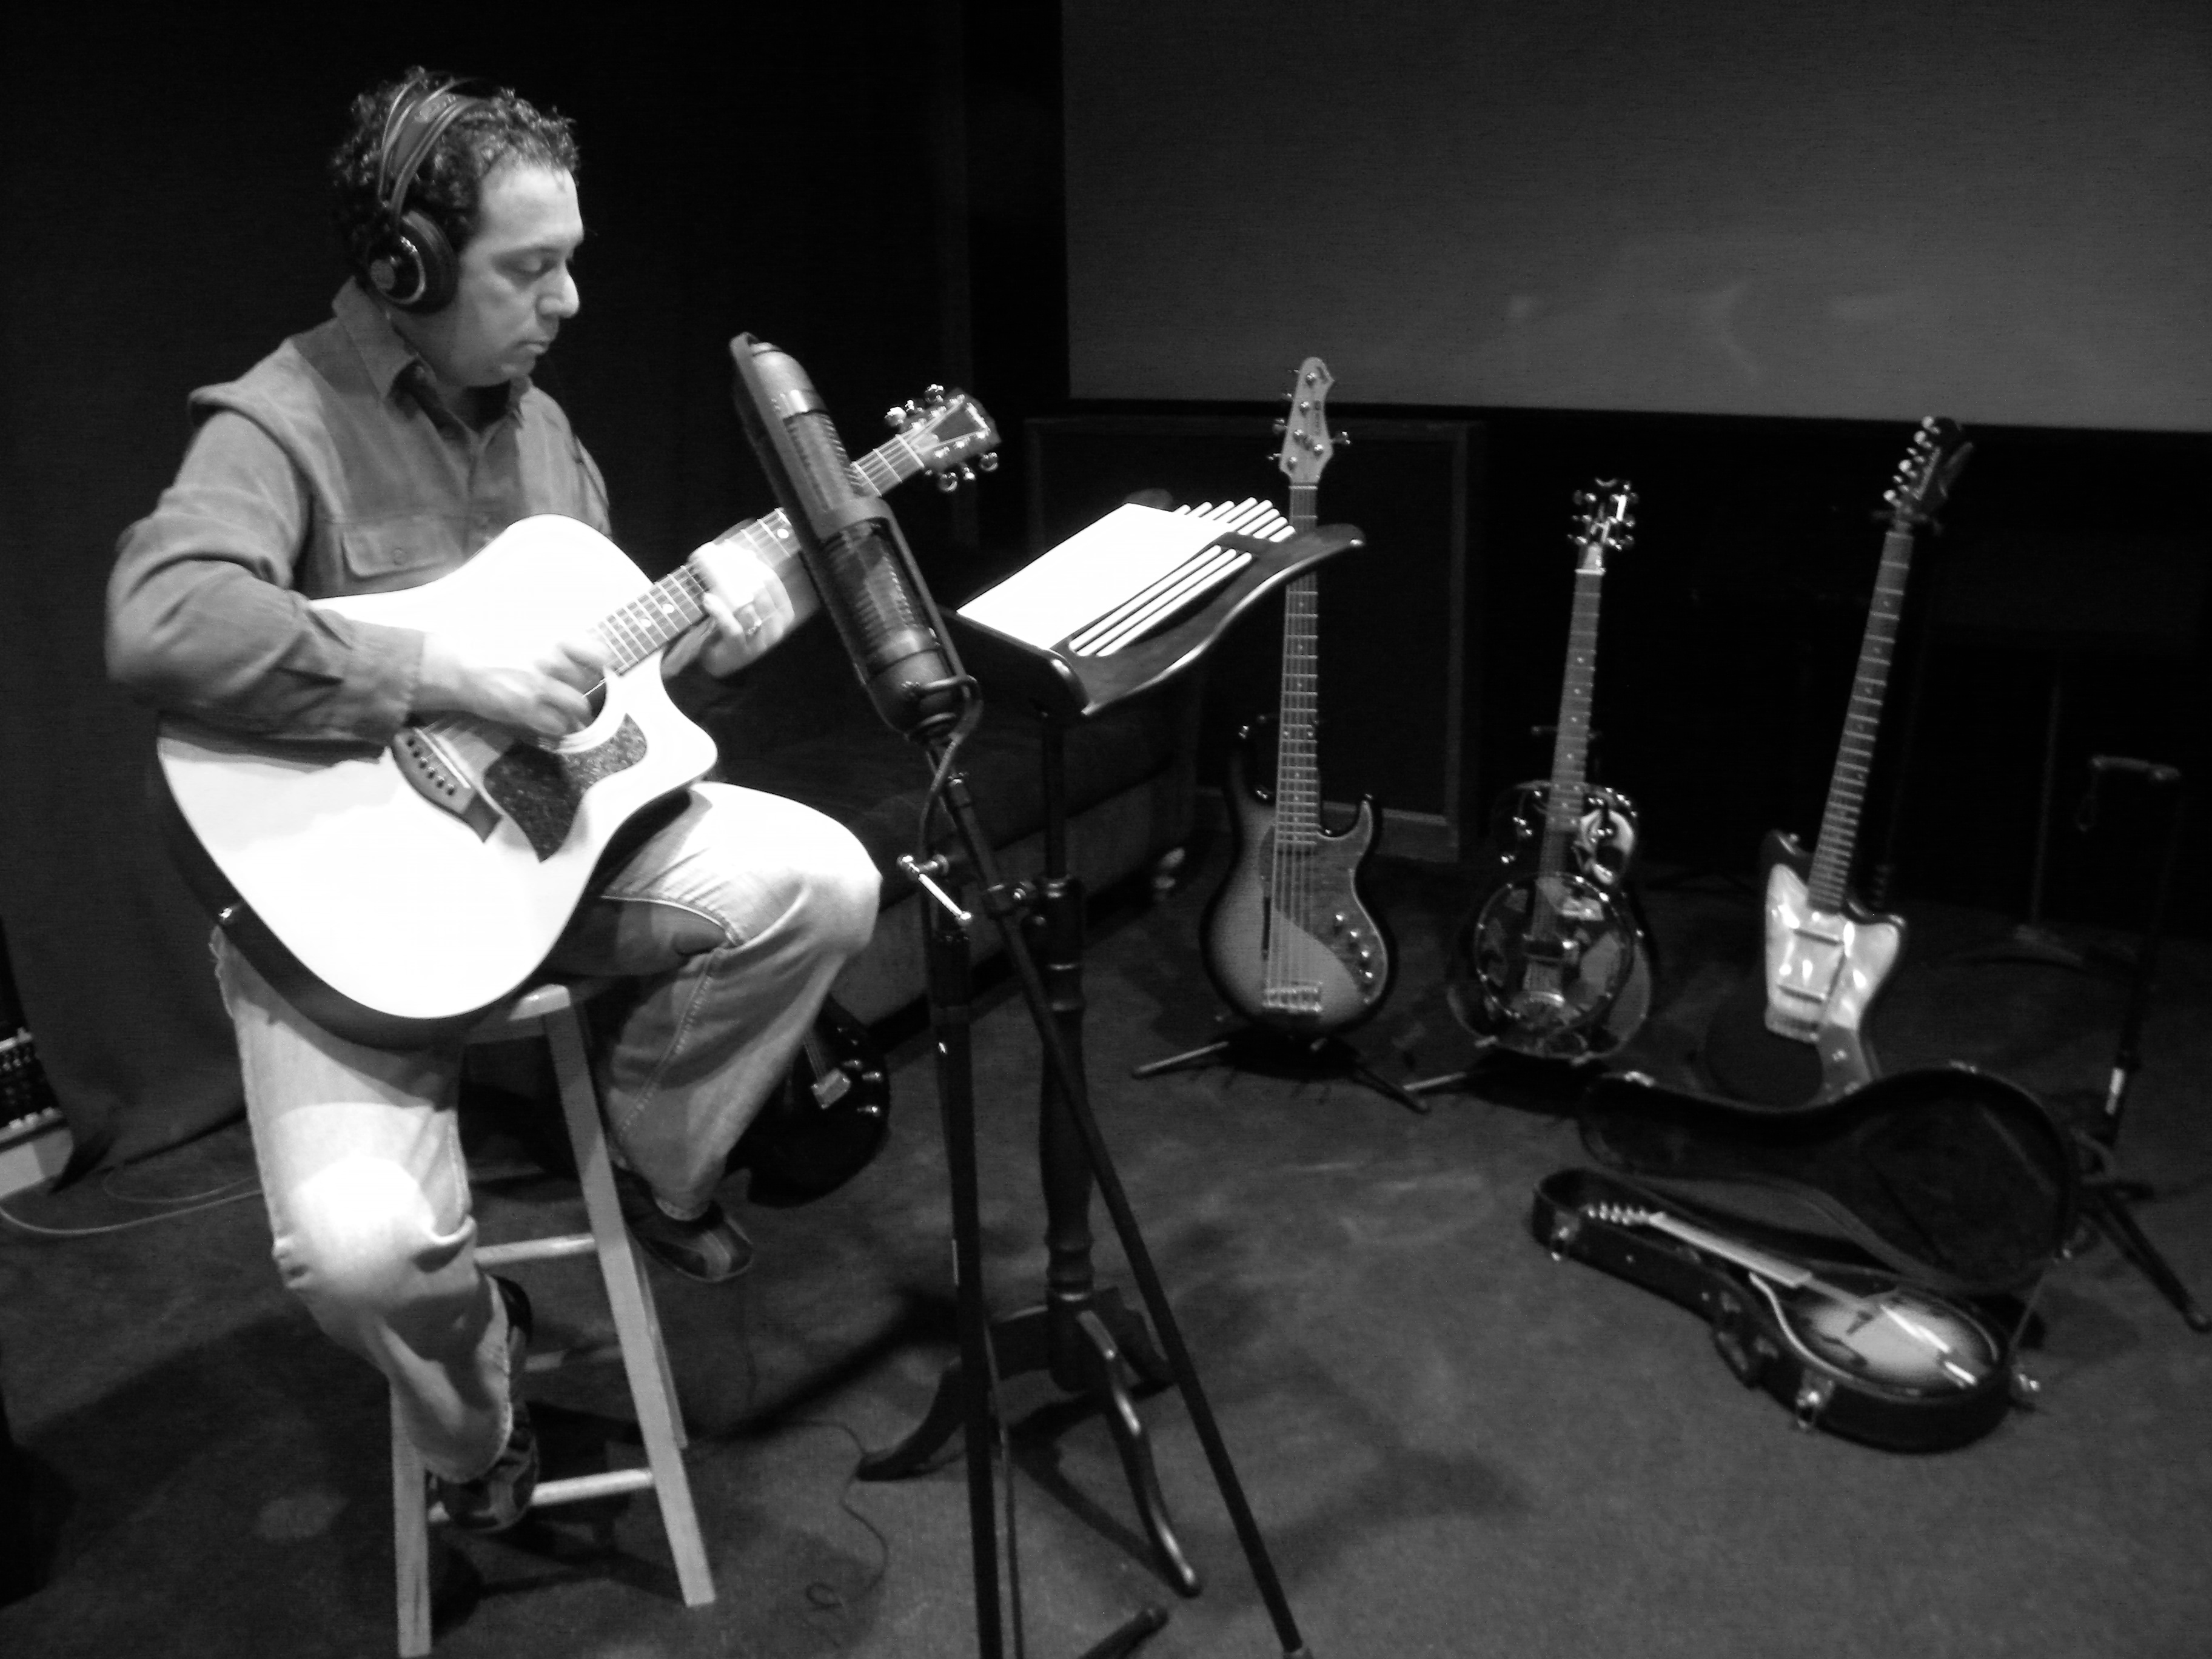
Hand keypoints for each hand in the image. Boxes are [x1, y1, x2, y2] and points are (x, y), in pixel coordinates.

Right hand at [414, 628, 606, 738]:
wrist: (456, 666)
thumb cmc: (488, 648)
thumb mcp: (526, 633)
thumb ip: (556, 642)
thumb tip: (587, 651)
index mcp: (550, 639)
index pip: (597, 652)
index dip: (601, 662)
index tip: (600, 667)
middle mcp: (548, 661)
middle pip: (588, 683)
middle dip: (583, 690)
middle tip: (574, 694)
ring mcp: (536, 687)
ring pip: (578, 706)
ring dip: (575, 713)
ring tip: (567, 714)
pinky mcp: (523, 710)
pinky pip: (558, 726)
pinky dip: (559, 728)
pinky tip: (551, 723)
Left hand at [675, 534, 803, 676]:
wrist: (723, 663)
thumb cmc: (737, 629)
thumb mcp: (748, 608)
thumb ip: (749, 586)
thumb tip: (744, 553)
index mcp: (782, 614)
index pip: (773, 584)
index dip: (756, 565)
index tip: (737, 552)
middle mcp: (775, 628)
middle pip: (761, 594)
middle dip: (742, 574)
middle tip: (723, 561)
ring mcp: (759, 641)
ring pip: (748, 611)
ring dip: (729, 592)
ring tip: (713, 579)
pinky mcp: (741, 650)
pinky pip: (733, 628)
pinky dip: (719, 612)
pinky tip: (708, 599)